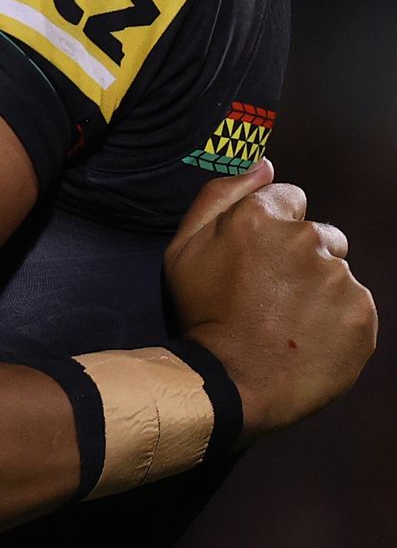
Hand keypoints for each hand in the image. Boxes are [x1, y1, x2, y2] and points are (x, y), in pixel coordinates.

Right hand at [168, 161, 374, 437]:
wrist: (233, 383)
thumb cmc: (203, 314)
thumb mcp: (183, 249)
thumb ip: (220, 196)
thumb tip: (263, 165)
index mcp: (262, 218)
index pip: (289, 197)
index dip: (271, 226)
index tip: (257, 255)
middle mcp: (308, 240)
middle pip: (319, 234)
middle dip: (301, 255)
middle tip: (272, 292)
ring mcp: (340, 279)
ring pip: (337, 271)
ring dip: (319, 288)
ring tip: (289, 319)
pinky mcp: (363, 315)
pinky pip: (354, 306)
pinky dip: (336, 318)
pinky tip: (307, 336)